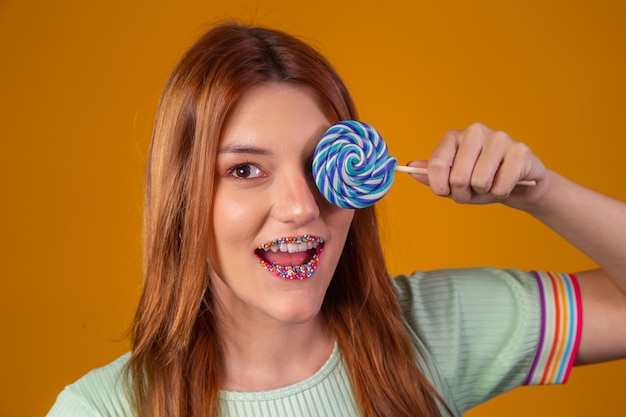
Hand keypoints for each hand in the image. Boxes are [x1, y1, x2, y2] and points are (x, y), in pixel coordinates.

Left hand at [408, 123, 547, 205]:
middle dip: (463, 193)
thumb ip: (432, 175)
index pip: (437, 164)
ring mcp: (499, 138)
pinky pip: (501, 186)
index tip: (445, 193)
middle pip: (458, 176)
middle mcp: (475, 132)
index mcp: (454, 137)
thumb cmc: (482, 181)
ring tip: (490, 185)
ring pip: (480, 181)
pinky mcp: (520, 151)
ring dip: (483, 192)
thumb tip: (410, 167)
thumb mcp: (452, 181)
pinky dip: (501, 193)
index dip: (439, 186)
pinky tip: (507, 183)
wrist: (518, 184)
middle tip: (471, 191)